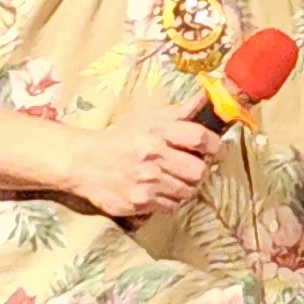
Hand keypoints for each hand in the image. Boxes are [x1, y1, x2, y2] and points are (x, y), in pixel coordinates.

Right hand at [81, 106, 222, 220]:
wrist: (84, 162)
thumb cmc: (119, 138)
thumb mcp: (147, 118)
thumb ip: (179, 112)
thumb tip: (206, 97)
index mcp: (157, 131)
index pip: (199, 138)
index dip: (216, 145)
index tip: (218, 150)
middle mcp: (153, 156)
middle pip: (198, 170)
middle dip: (201, 170)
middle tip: (195, 167)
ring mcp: (146, 181)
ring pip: (188, 191)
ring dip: (188, 187)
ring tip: (178, 179)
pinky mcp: (139, 201)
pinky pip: (172, 206)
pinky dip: (173, 200)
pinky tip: (164, 191)